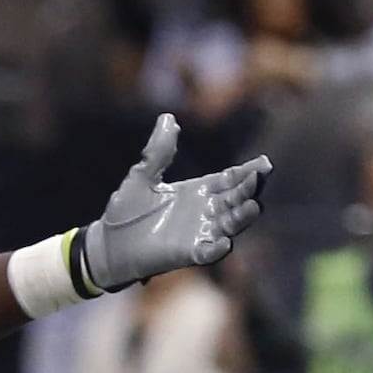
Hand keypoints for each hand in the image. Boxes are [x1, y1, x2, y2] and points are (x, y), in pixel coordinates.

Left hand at [79, 114, 270, 290]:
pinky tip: (225, 242)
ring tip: (253, 206)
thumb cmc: (125, 211)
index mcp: (197, 190)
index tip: (264, 163)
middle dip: (248, 190)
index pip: (230, 179)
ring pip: (230, 224)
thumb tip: (168, 119)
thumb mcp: (142, 176)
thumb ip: (158, 151)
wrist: (107, 243)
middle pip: (235, 199)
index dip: (248, 172)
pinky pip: (208, 252)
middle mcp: (204, 211)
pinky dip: (217, 248)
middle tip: (258, 178)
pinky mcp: (187, 253)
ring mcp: (198, 233)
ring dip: (242, 217)